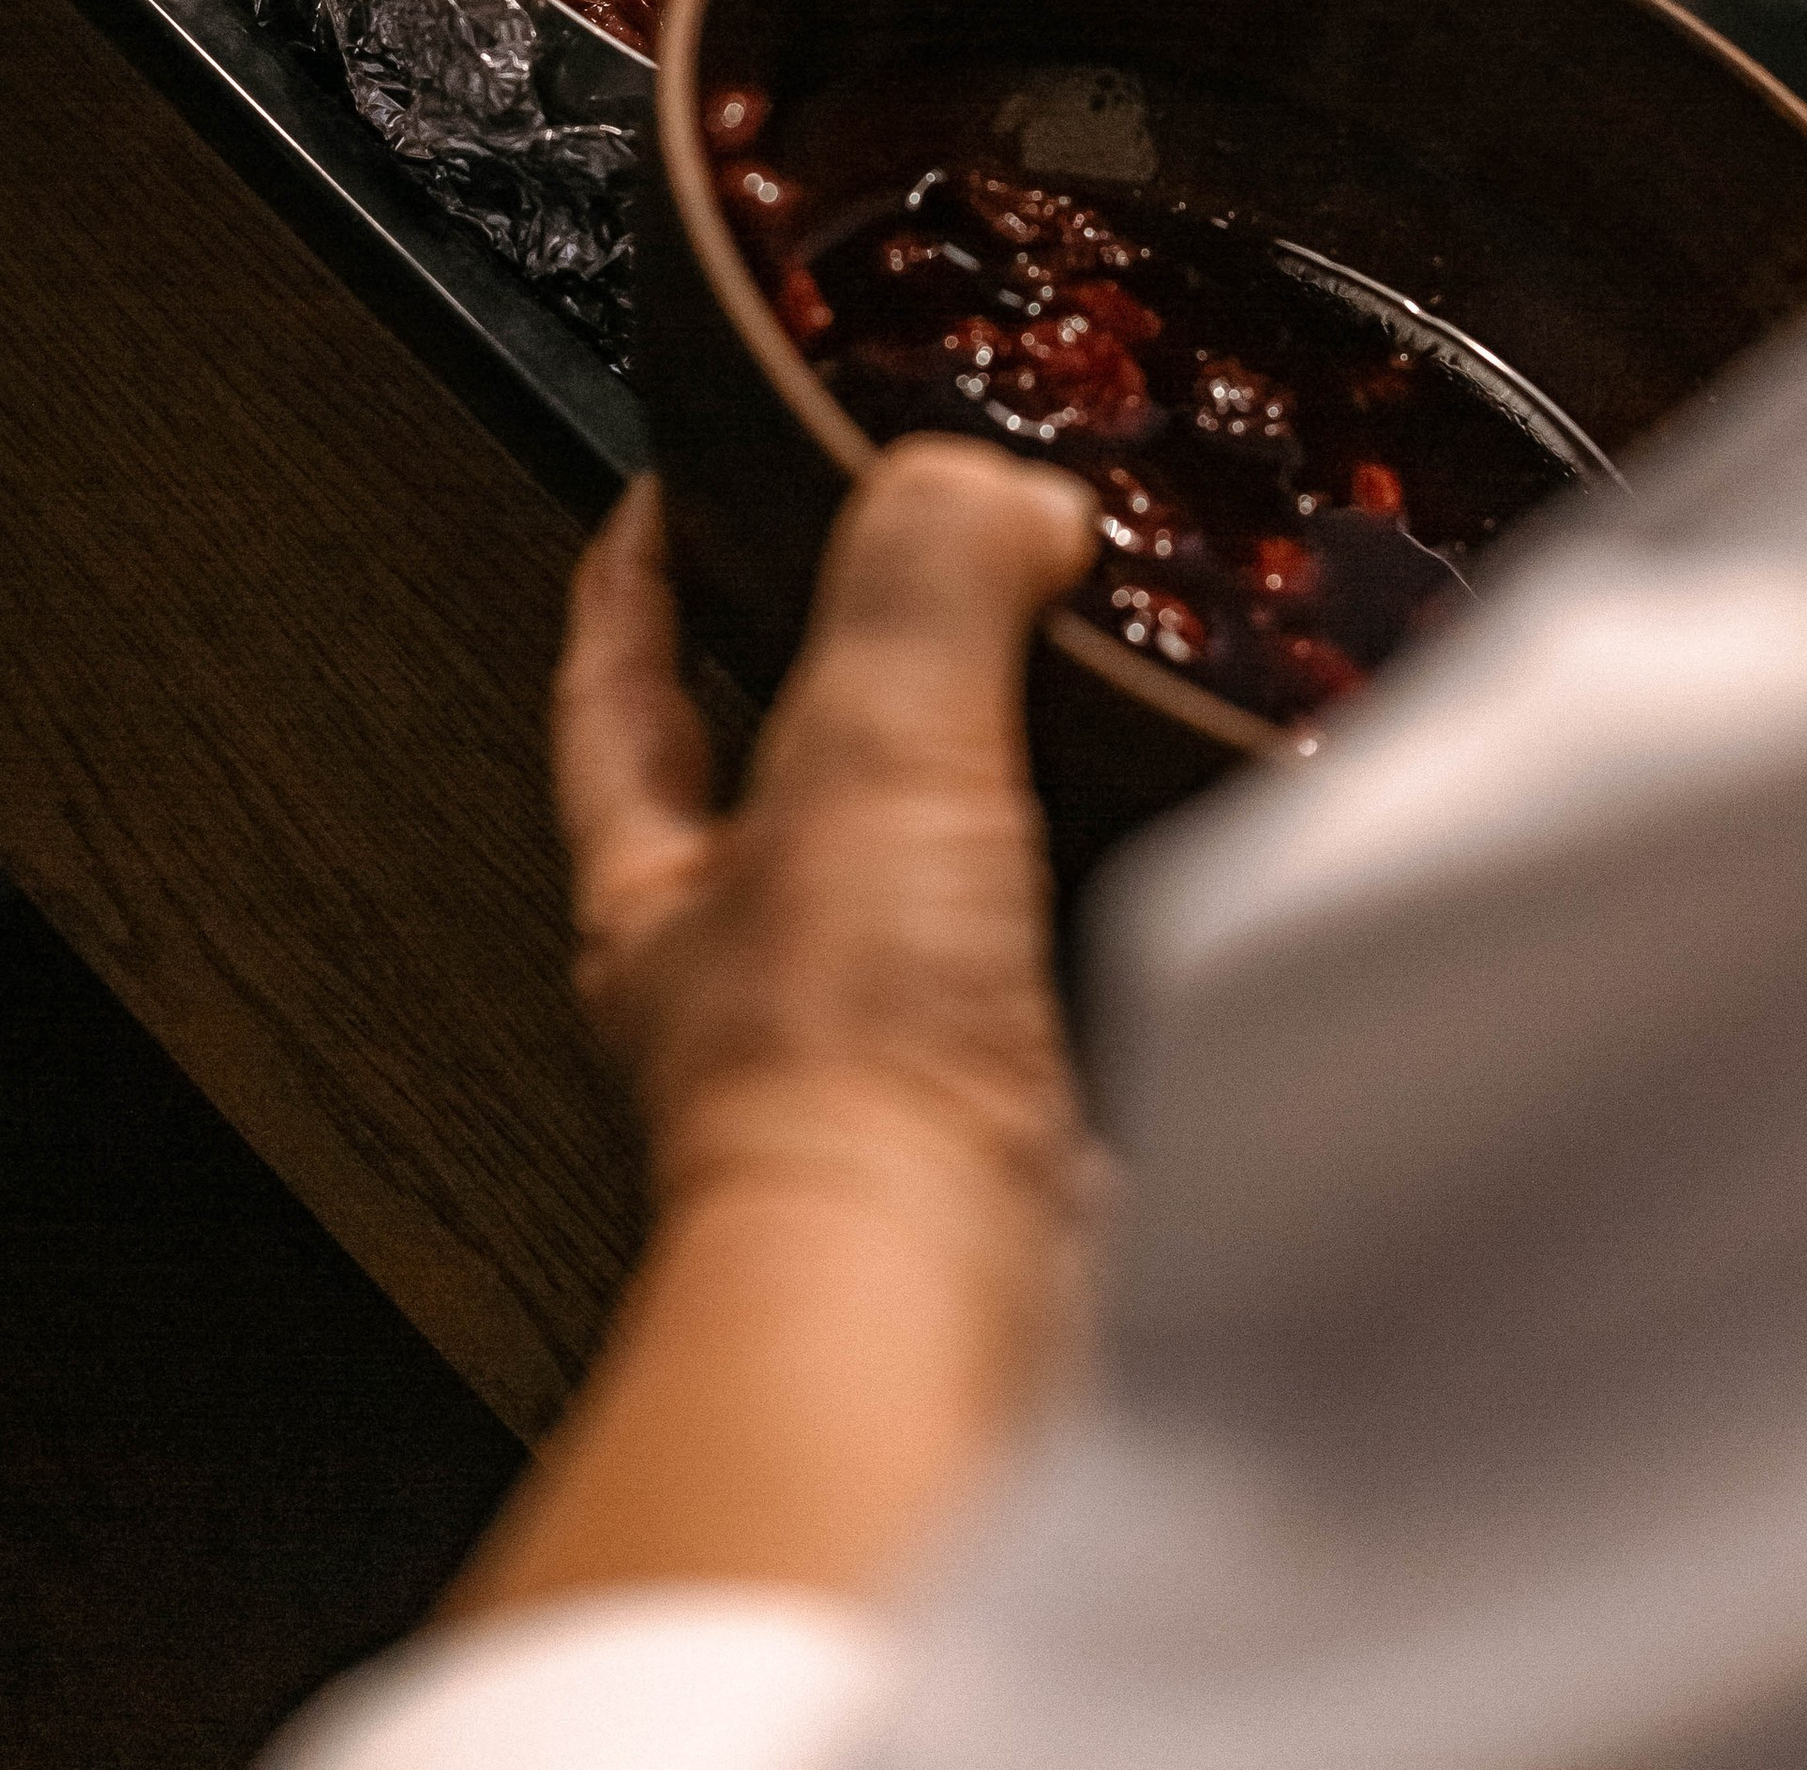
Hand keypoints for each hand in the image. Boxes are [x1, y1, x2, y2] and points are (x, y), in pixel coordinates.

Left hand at [447, 445, 1097, 1619]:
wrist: (950, 1316)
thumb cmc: (844, 1082)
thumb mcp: (868, 744)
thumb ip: (926, 574)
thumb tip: (998, 493)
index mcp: (662, 891)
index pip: (617, 691)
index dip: (635, 583)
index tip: (666, 490)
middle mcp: (764, 980)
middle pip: (774, 782)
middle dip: (836, 679)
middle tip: (911, 574)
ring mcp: (895, 1055)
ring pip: (935, 866)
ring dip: (1005, 778)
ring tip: (1088, 678)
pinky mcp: (1031, 1116)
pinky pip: (1073, 957)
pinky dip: (1126, 884)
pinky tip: (1188, 836)